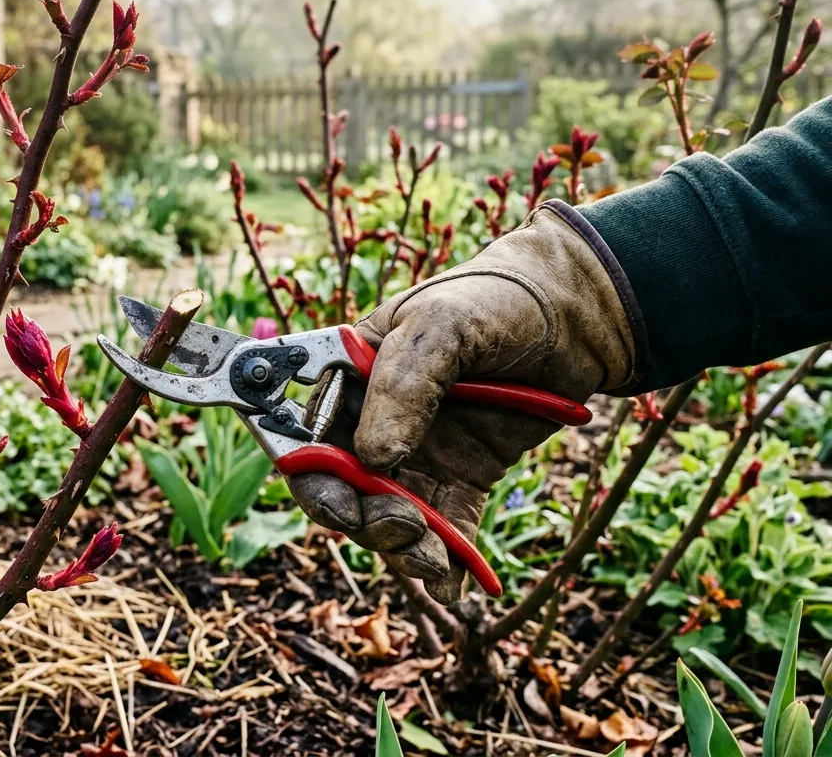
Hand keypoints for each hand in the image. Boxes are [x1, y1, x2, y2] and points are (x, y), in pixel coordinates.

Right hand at [290, 203, 639, 603]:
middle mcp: (372, 420)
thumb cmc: (495, 300)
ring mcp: (418, 453)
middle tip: (402, 526)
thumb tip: (374, 459)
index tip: (338, 503)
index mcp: (347, 377)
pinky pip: (446, 529)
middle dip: (362, 518)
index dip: (310, 476)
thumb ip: (402, 387)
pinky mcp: (463, 478)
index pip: (306, 435)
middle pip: (343, 488)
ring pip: (389, 516)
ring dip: (403, 547)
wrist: (577, 315)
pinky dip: (448, 561)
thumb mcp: (441, 326)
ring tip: (435, 559)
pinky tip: (457, 584)